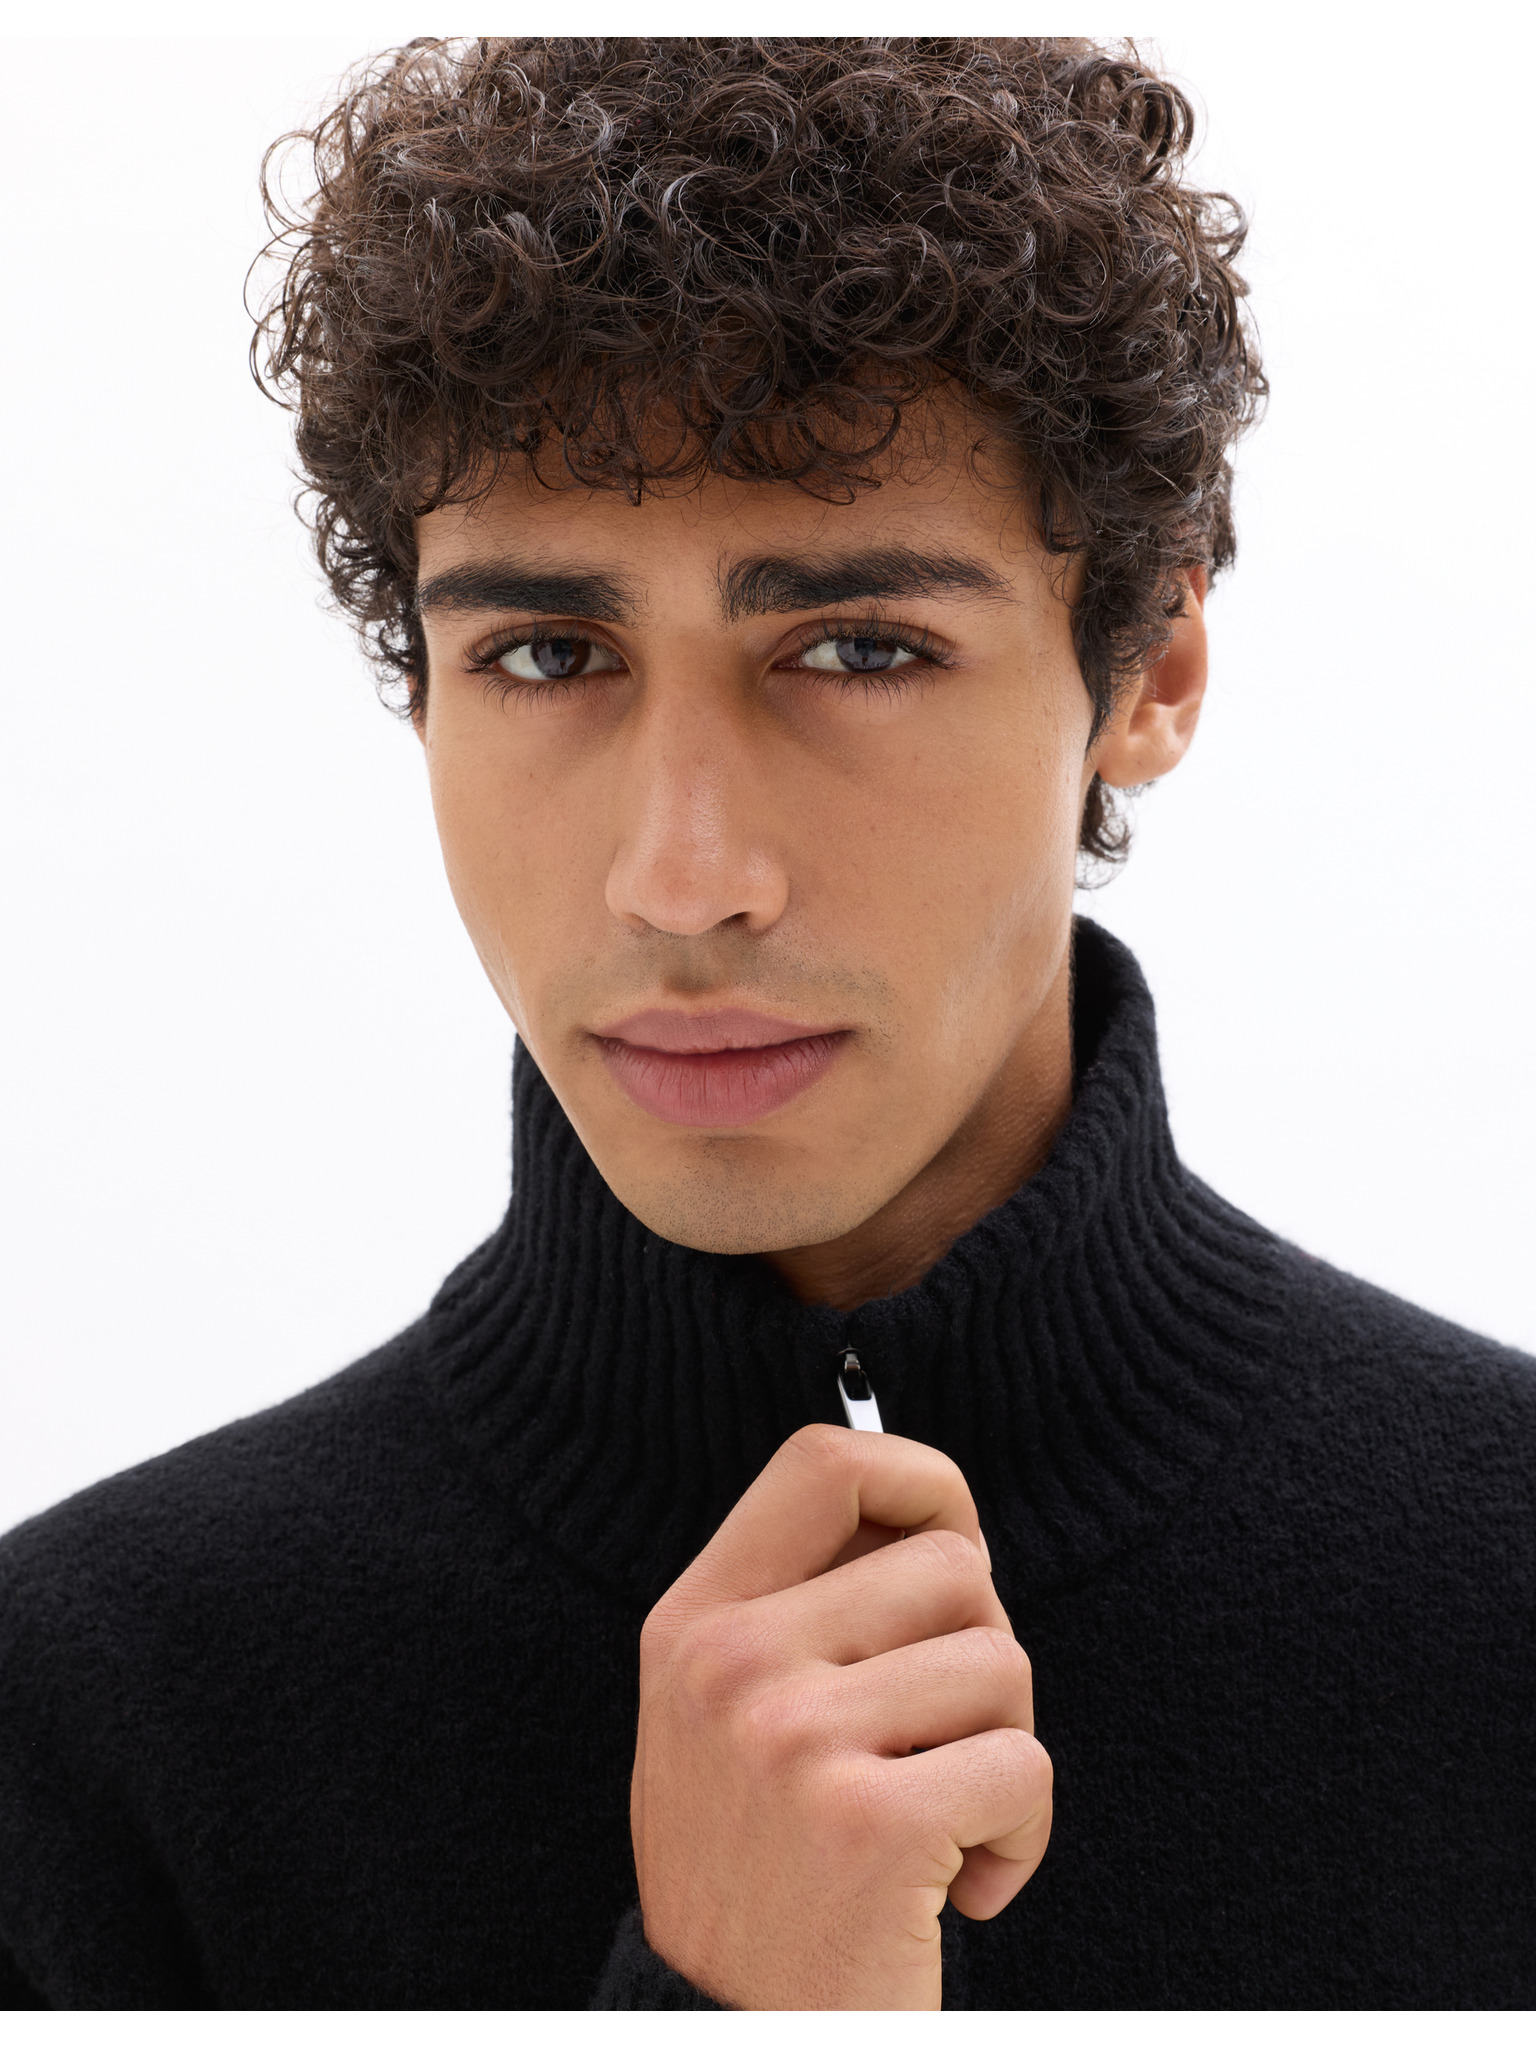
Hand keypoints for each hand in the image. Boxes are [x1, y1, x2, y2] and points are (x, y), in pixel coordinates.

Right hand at [631, 1424, 1051, 2009]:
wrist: (731, 2040)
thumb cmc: (765, 1871)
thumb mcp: (731, 1718)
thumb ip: (809, 1610)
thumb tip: (947, 1519)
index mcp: (694, 1621)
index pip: (824, 1463)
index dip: (920, 1477)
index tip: (953, 1540)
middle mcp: (729, 1664)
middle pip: (952, 1565)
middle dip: (983, 1652)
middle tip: (943, 1744)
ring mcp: (791, 1740)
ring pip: (1001, 1663)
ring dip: (1005, 1752)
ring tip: (945, 1821)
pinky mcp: (868, 1825)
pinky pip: (1025, 1768)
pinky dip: (1024, 1837)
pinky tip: (962, 1889)